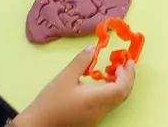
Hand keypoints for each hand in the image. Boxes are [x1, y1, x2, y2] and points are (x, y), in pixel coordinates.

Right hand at [14, 46, 135, 126]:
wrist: (38, 125)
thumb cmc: (50, 102)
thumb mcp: (65, 77)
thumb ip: (81, 61)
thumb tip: (93, 48)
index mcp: (97, 100)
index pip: (122, 87)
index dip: (129, 74)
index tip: (128, 61)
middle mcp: (101, 111)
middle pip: (123, 95)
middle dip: (127, 78)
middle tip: (124, 64)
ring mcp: (97, 118)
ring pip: (116, 101)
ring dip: (119, 85)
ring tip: (112, 71)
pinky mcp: (92, 121)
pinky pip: (108, 105)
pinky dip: (110, 93)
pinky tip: (101, 84)